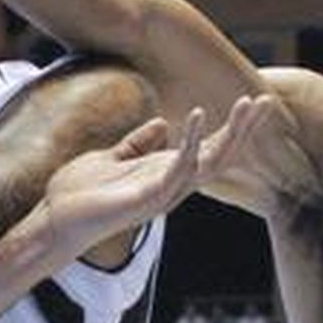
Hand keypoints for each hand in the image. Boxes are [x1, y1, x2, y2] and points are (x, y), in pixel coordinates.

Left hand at [0, 96, 271, 271]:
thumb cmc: (79, 194)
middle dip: (244, 129)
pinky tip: (196, 117)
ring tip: (249, 105)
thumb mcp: (111, 159)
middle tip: (268, 101)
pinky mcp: (146, 199)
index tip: (254, 104)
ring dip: (231, 134)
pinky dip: (189, 144)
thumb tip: (161, 125)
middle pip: (220, 156)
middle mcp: (170, 186)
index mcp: (164, 174)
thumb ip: (137, 145)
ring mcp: (161, 194)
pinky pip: (176, 169)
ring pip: (209, 163)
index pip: (209, 150)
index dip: (232, 129)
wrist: (53, 221)